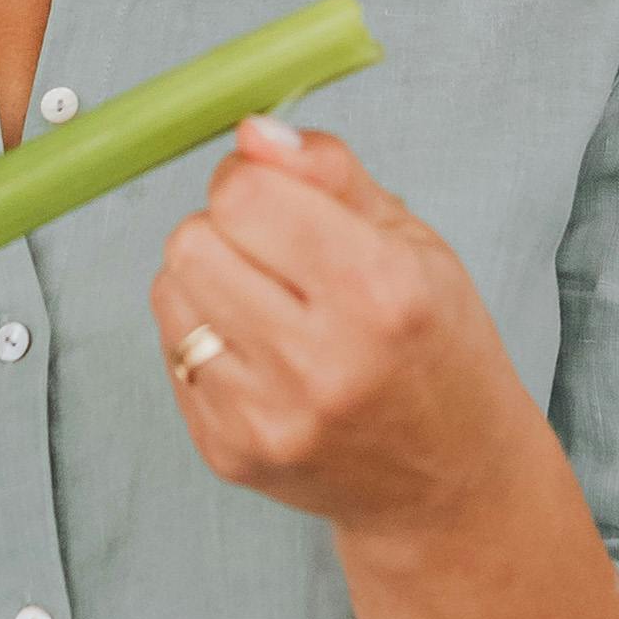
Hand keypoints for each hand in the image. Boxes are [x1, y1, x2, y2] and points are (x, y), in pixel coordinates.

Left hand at [148, 123, 545, 563]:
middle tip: (276, 252)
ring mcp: (268, 416)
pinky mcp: (229, 452)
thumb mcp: (416, 244)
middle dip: (227, 227)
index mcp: (380, 292)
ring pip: (171, 292)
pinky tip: (261, 354)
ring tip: (268, 303)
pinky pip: (173, 353)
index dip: (254, 178)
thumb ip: (331, 174)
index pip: (246, 195)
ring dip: (208, 280)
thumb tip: (251, 133)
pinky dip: (206, 337)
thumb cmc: (439, 351)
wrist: (447, 485)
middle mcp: (320, 361)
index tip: (279, 194)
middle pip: (194, 240)